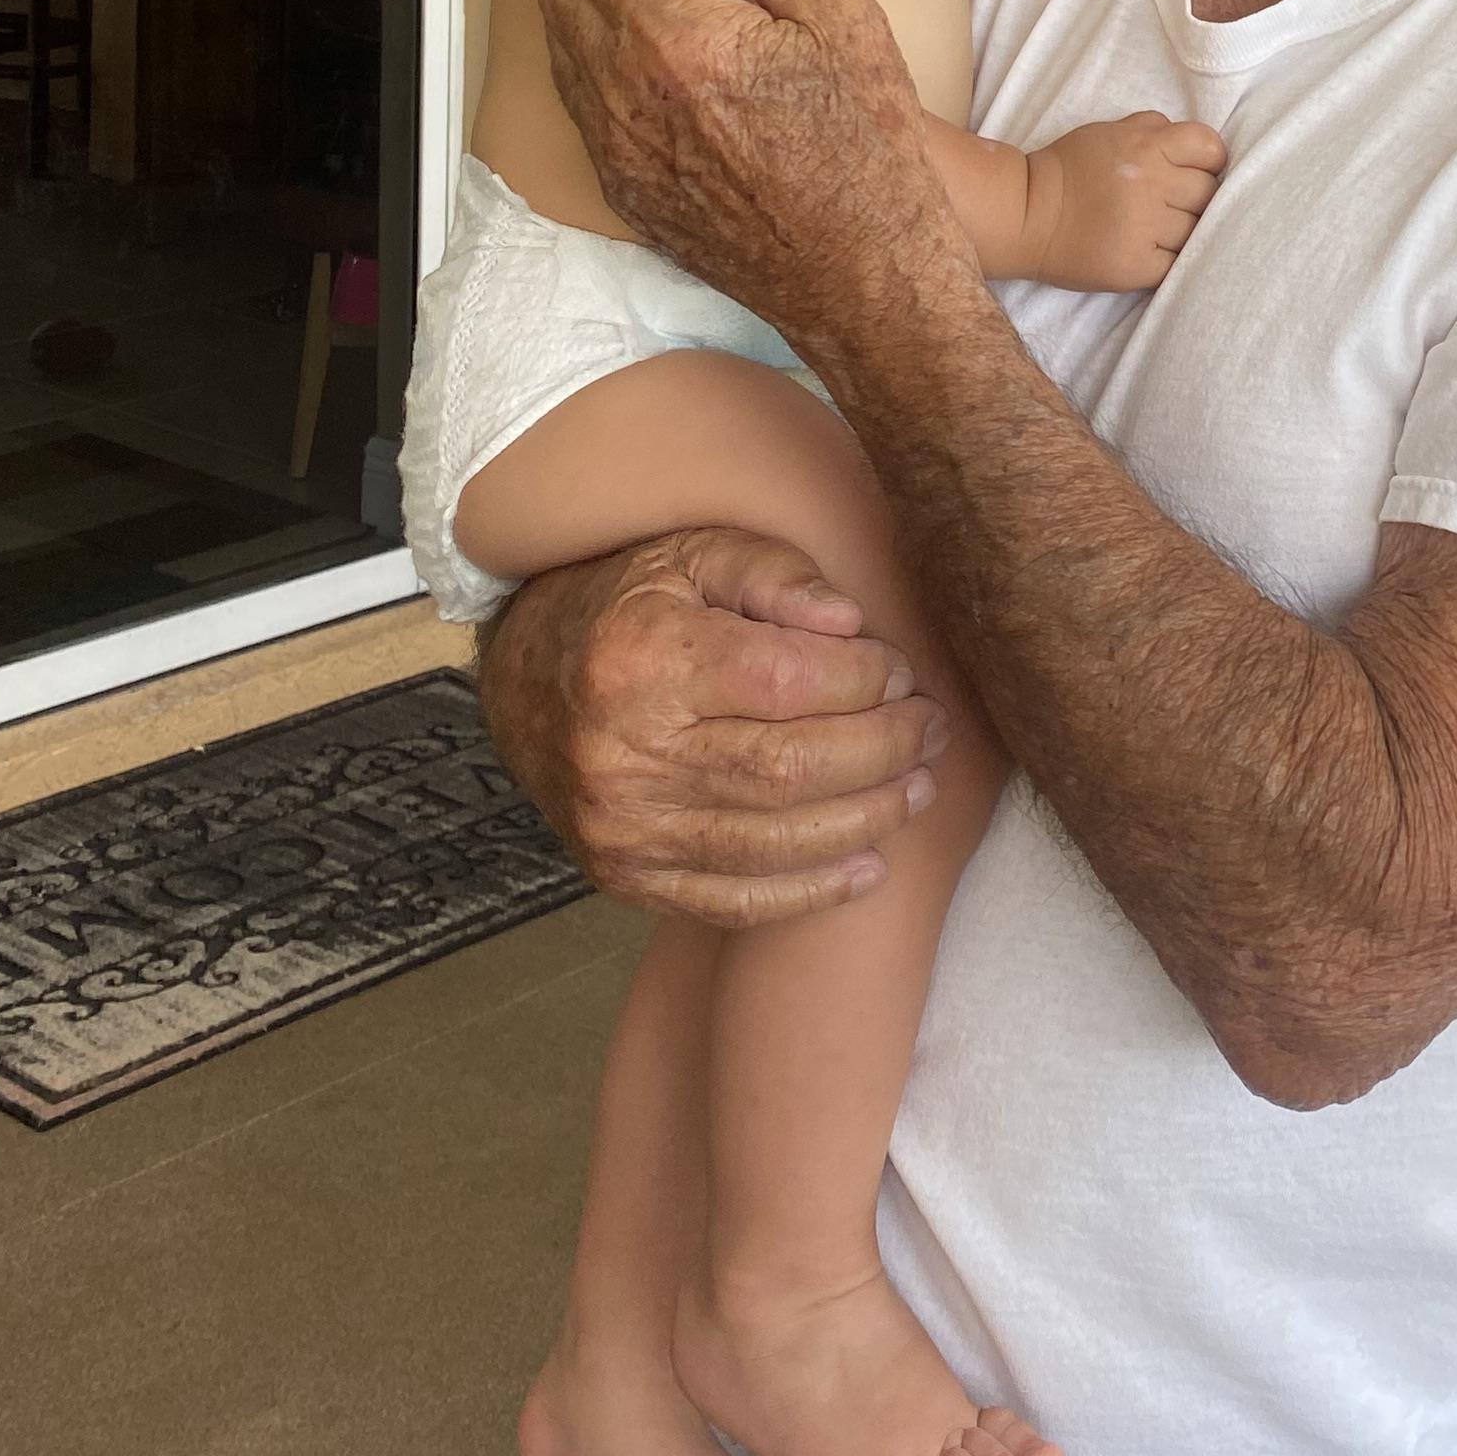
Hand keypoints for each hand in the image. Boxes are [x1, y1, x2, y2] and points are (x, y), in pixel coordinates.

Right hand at [474, 526, 953, 926]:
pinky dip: (807, 892)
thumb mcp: (691, 554)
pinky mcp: (625, 876)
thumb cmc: (626, 604)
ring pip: (770, 841)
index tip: (901, 670)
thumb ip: (774, 574)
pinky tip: (867, 866)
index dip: (862, 681)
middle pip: (788, 768)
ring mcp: (623, 826)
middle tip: (932, 731)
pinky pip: (730, 901)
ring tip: (917, 789)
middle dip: (882, 751)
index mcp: (645, 658)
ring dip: (864, 820)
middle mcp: (627, 752)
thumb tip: (851, 624)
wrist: (524, 680)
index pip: (784, 682)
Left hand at [524, 0, 964, 350]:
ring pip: (561, 48)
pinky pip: (577, 104)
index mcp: (682, 39)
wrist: (863, 280)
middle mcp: (631, 93)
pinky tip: (581, 35)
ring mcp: (621, 149)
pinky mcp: (627, 191)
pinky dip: (568, 52)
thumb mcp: (847, 26)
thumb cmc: (869, 155)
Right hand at [1020, 112, 1228, 290]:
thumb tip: (1187, 143)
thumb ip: (1150, 129)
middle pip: (1208, 193)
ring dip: (1182, 231)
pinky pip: (1177, 264)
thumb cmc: (1068, 170)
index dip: (1209, 161)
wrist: (1026, 215)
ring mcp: (1146, 228)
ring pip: (1196, 230)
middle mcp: (1151, 184)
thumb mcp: (1108, 131)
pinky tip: (1149, 251)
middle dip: (1195, 198)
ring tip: (1156, 229)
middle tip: (1172, 204)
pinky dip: (1168, 259)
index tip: (1196, 171)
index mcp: (1147, 146)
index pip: (1210, 148)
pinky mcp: (1138, 266)